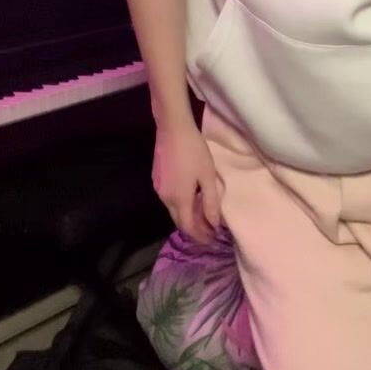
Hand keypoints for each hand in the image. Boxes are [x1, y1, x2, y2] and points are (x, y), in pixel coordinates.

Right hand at [152, 117, 223, 243]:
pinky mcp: (157, 179)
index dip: (200, 236)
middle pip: (179, 221)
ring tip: (203, 217)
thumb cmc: (194, 151)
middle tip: (210, 232)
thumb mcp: (207, 177)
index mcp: (179, 199)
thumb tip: (214, 223)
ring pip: (173, 210)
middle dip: (194, 230)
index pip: (189, 227)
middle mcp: (165, 198)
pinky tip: (192, 200)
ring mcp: (158, 189)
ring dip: (188, 217)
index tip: (212, 240)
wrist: (173, 128)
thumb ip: (211, 202)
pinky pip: (170, 200)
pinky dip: (181, 206)